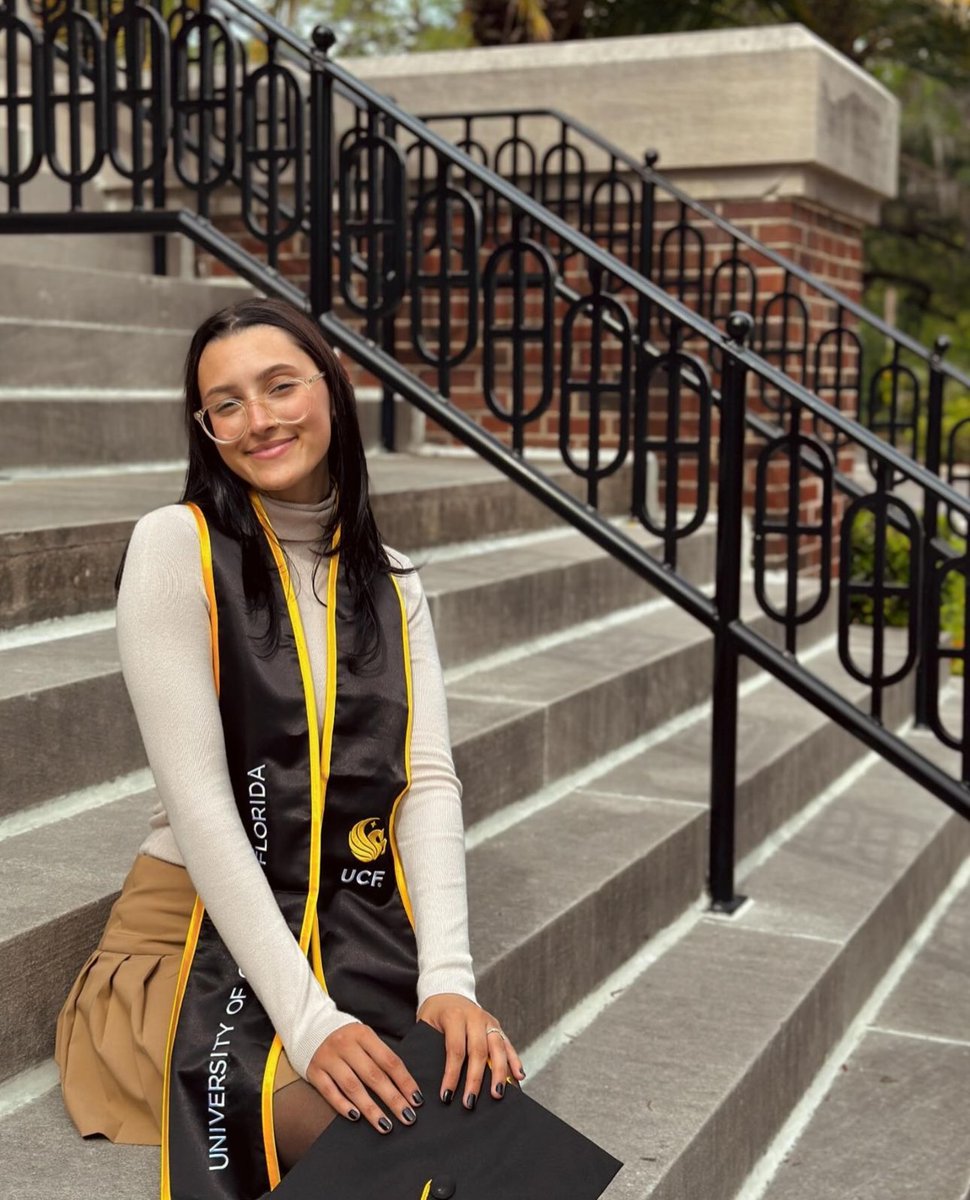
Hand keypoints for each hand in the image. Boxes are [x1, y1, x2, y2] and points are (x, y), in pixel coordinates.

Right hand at [307, 1023, 424, 1133]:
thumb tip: (404, 1087)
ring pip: (353, 1087)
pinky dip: (343, 1106)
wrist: (312, 1029)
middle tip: (407, 1117)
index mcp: (363, 1034)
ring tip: (385, 1125)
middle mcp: (346, 1045)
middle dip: (393, 1099)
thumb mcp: (365, 1039)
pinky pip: (330, 1092)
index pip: (389, 1060)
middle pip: (373, 1075)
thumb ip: (380, 1057)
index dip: (404, 1081)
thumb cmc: (348, 1040)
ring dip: (371, 1108)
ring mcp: (328, 1058)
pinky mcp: (314, 1071)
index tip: (416, 1100)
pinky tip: (356, 1117)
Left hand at [417, 993, 524, 1109]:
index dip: (452, 1074)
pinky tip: (518, 1076)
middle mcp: (475, 1017)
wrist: (447, 991)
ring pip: (498, 1048)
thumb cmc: (434, 1013)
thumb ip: (430, 1045)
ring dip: (499, 1073)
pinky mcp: (497, 1026)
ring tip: (497, 1094)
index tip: (447, 1095)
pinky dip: (514, 1061)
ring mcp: (488, 1020)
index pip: (455, 1049)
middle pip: (479, 1051)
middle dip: (475, 1079)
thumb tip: (428, 1079)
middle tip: (471, 1101)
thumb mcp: (426, 1024)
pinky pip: (508, 1045)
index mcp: (454, 1016)